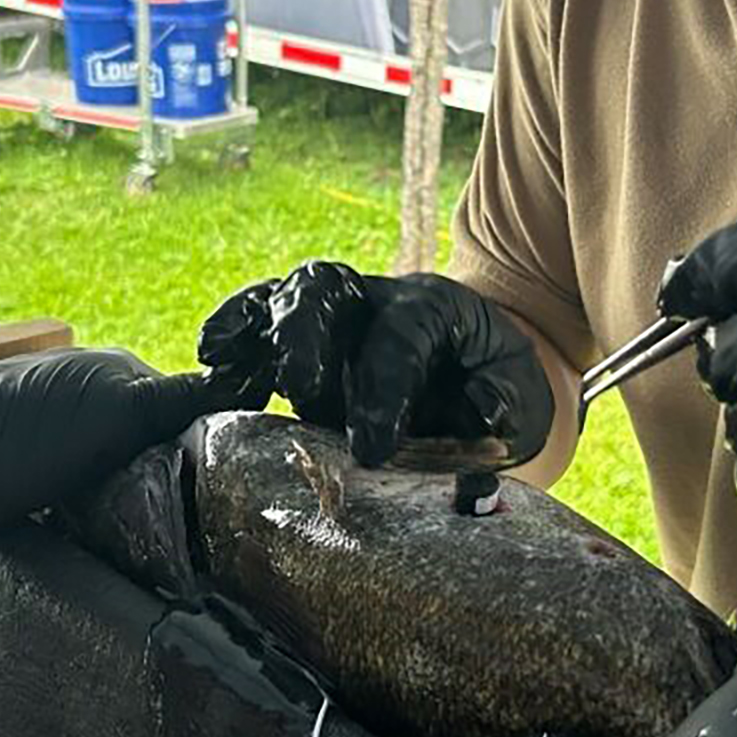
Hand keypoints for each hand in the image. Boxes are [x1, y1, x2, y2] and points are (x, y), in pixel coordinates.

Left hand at [0, 347, 251, 544]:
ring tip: (133, 526)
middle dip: (158, 469)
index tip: (210, 491)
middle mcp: (85, 387)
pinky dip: (87, 500)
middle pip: (144, 434)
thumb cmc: (29, 436)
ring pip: (110, 461)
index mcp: (115, 370)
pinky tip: (89, 523)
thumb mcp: (119, 413)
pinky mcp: (24, 455)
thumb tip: (234, 385)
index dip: (196, 445)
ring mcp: (52, 419)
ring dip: (122, 489)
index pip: (179, 405)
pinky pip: (75, 479)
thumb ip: (174, 399)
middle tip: (173, 515)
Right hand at [197, 260, 553, 466]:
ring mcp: (334, 314)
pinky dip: (231, 339)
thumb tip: (483, 414)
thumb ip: (506, 406)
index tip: (374, 448)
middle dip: (305, 336)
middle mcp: (374, 299)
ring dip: (252, 329)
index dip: (384, 387)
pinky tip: (212, 371)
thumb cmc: (498, 392)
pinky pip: (256, 321)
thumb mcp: (524, 399)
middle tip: (301, 393)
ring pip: (282, 295)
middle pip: (326, 287)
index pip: (399, 333)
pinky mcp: (303, 339)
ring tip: (221, 366)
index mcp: (434, 307)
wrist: (483, 379)